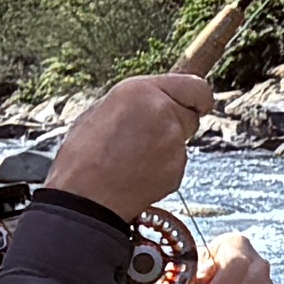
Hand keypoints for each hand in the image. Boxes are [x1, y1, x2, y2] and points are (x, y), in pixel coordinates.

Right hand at [48, 69, 210, 217]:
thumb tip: (156, 101)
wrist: (84, 197)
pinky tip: (137, 175)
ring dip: (166, 149)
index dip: (198, 98)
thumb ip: (137, 103)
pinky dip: (162, 170)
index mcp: (141, 90)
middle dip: (177, 125)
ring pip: (181, 142)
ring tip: (132, 160)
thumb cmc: (83, 156)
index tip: (199, 105)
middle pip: (191, 116)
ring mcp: (173, 141)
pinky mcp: (177, 168)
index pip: (195, 86)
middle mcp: (163, 111)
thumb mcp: (101, 112)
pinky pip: (175, 165)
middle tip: (148, 140)